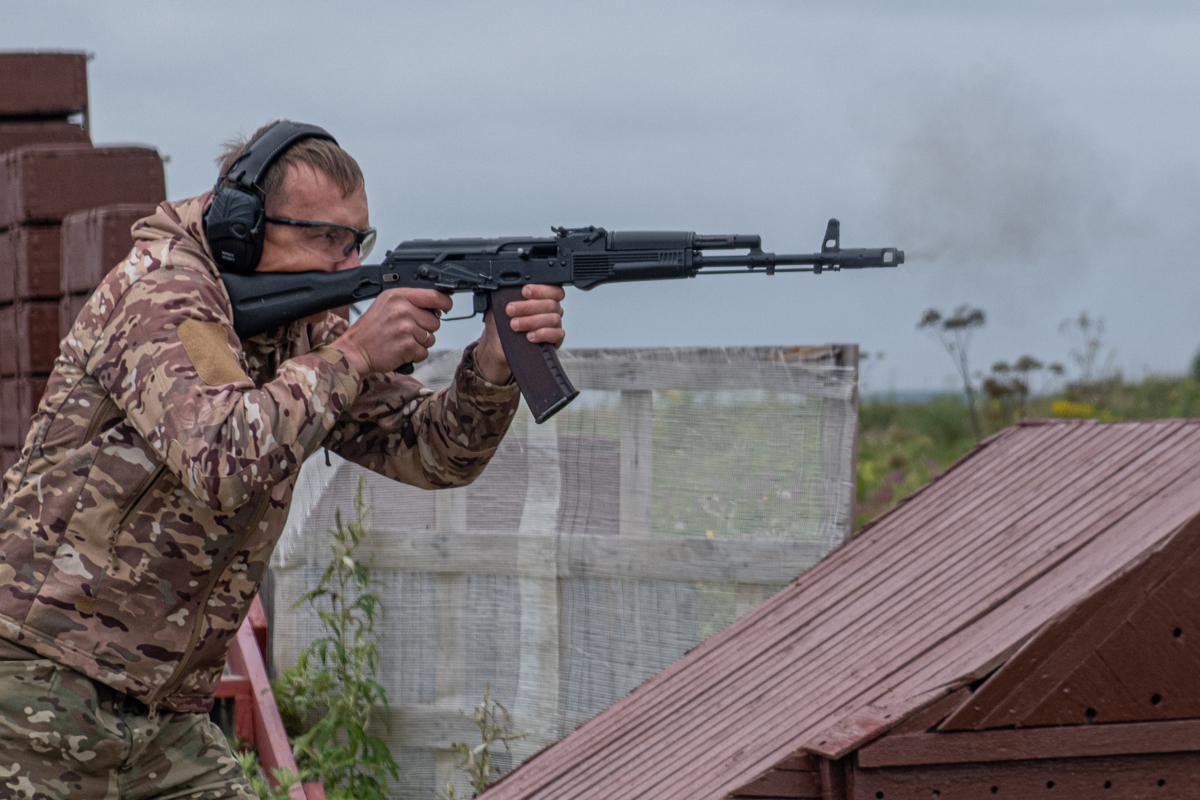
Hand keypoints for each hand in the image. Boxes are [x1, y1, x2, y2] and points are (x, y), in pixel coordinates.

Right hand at [332, 288, 452, 374]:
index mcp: (398, 296)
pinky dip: (415, 355)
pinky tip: (401, 350)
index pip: (434, 296)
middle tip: (407, 331)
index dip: (444, 303)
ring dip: (420, 343)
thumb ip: (410, 302)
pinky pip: (424, 352)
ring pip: (431, 338)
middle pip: (435, 321)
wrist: (354, 350)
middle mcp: (403, 310)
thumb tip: (437, 307)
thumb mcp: (386, 305)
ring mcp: (406, 328)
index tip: (445, 307)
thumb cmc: (370, 330)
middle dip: (425, 328)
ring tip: (402, 340)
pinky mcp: (407, 346)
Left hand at [475, 285, 565, 383]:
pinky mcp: (555, 339)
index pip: (553, 290)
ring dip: (532, 321)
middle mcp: (551, 310)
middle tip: (510, 310)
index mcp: (543, 298)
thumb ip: (509, 295)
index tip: (524, 292)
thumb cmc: (501, 324)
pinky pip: (557, 334)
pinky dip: (542, 334)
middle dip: (528, 307)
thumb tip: (510, 288)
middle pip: (551, 304)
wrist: (497, 345)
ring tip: (515, 325)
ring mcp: (554, 325)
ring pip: (553, 319)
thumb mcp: (501, 306)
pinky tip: (529, 336)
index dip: (541, 290)